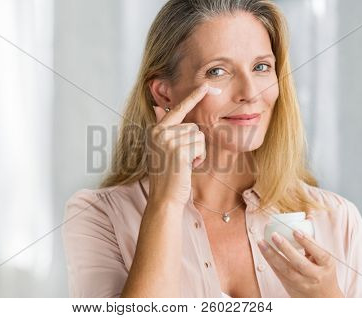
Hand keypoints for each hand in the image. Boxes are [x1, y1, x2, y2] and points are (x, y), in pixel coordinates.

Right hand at [146, 83, 208, 206]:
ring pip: (198, 135)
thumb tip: (158, 108)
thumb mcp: (161, 149)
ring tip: (184, 163)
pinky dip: (199, 157)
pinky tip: (187, 167)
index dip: (192, 97)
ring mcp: (168, 140)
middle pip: (192, 126)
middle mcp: (159, 132)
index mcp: (155, 130)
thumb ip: (164, 129)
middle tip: (182, 160)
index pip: (177, 109)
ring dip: (197, 151)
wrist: (164, 197)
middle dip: (194, 143)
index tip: (206, 85)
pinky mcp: (179, 150)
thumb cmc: (166, 175)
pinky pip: (200, 146)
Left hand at [257, 216, 343, 297]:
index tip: (295, 230)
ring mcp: (301, 283)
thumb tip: (308, 215)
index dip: (308, 242)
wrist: (323, 298)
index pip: (319, 253)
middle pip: (299, 263)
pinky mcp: (290, 286)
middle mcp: (314, 275)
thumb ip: (313, 239)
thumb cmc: (322, 271)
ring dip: (271, 255)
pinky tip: (263, 250)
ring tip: (261, 242)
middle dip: (285, 248)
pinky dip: (270, 261)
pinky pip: (278, 273)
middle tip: (274, 235)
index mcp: (326, 265)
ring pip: (285, 269)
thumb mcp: (323, 258)